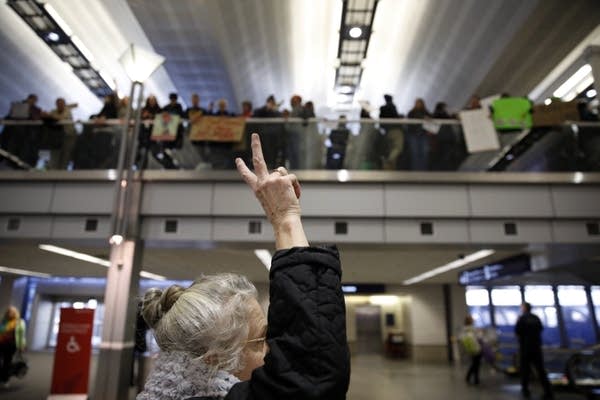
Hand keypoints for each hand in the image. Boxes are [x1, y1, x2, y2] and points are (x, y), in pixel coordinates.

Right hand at [236, 133, 307, 248]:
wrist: (284, 220)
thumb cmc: (279, 214)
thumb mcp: (270, 200)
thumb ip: (272, 186)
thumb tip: (280, 173)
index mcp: (257, 189)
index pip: (247, 176)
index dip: (242, 167)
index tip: (238, 160)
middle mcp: (262, 182)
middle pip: (258, 160)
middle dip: (256, 146)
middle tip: (255, 135)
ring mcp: (272, 179)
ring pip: (282, 172)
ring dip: (287, 181)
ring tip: (288, 195)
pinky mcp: (283, 179)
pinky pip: (292, 177)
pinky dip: (296, 186)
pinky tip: (295, 195)